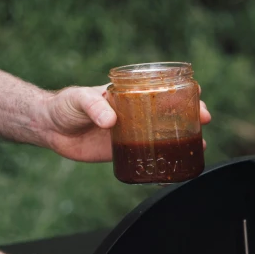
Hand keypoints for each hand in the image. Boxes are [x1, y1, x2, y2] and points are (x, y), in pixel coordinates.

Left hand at [38, 85, 211, 161]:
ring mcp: (132, 132)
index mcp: (129, 95)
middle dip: (191, 114)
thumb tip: (111, 120)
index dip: (182, 89)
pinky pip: (149, 154)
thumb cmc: (65, 105)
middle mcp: (136, 112)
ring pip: (165, 133)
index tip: (198, 92)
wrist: (49, 128)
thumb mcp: (79, 99)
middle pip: (170, 112)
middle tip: (204, 120)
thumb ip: (94, 106)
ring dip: (184, 138)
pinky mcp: (125, 150)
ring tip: (201, 145)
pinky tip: (177, 165)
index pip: (161, 88)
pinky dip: (165, 159)